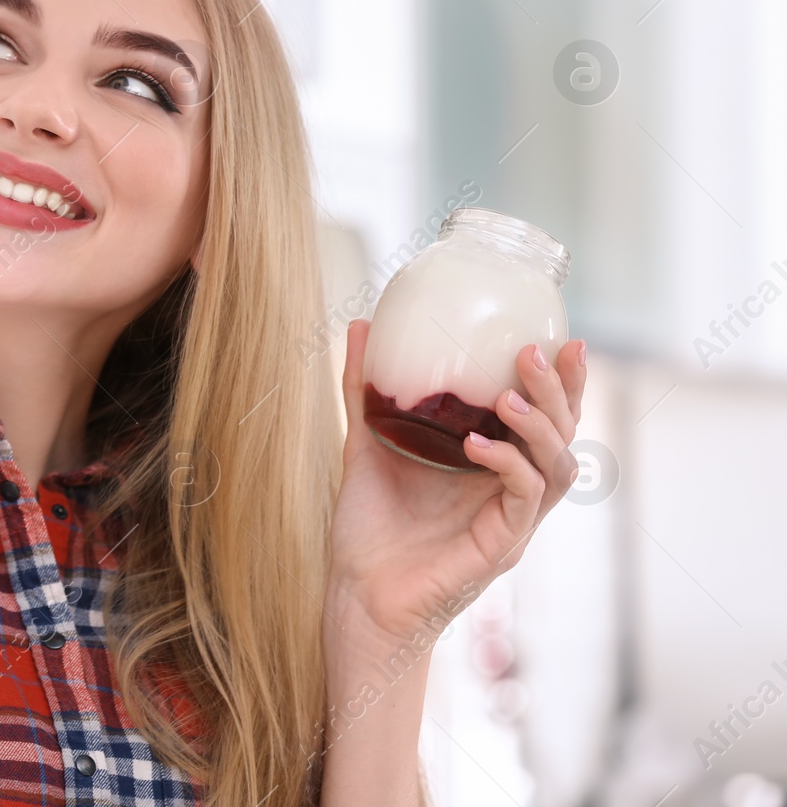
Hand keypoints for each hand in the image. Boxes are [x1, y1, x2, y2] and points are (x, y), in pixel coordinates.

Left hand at [325, 318, 586, 651]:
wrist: (355, 595)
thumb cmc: (368, 528)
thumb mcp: (366, 444)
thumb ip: (366, 391)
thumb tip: (364, 325)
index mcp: (492, 468)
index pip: (546, 419)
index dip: (561, 382)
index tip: (561, 337)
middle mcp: (511, 493)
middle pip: (564, 436)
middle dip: (559, 391)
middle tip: (534, 352)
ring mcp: (511, 521)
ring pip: (557, 465)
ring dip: (540, 425)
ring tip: (509, 395)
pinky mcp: (500, 547)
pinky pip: (524, 499)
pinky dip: (508, 464)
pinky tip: (476, 443)